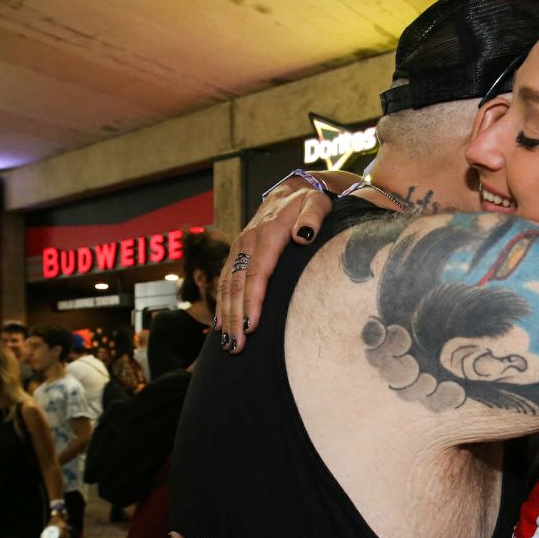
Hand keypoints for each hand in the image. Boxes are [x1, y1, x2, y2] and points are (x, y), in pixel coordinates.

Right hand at [215, 183, 333, 353]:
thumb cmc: (309, 201)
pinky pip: (225, 281)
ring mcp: (240, 248)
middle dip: (235, 318)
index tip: (251, 326)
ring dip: (226, 316)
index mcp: (268, 235)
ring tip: (228, 344)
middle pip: (237, 286)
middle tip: (237, 347)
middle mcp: (248, 243)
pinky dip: (222, 304)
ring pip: (227, 286)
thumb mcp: (317, 204)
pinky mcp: (238, 253)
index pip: (257, 274)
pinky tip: (221, 326)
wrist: (292, 190)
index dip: (253, 301)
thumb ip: (312, 219)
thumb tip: (304, 236)